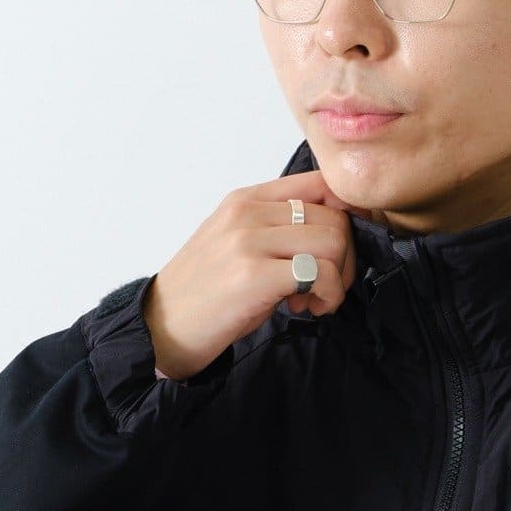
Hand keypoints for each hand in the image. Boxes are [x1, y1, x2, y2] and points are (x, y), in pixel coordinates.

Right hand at [141, 170, 367, 380]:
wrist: (163, 327)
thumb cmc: (207, 291)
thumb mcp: (239, 242)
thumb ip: (279, 227)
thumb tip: (338, 228)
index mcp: (246, 199)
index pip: (321, 183)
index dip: (347, 215)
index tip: (341, 248)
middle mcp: (247, 213)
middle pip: (336, 217)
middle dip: (345, 258)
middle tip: (326, 285)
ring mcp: (249, 242)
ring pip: (334, 243)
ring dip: (338, 279)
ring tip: (312, 298)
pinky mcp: (254, 276)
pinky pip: (321, 274)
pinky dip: (328, 297)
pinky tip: (306, 307)